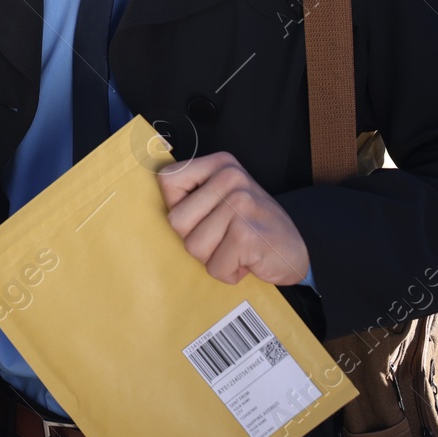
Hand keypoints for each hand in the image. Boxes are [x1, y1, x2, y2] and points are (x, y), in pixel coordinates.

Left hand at [157, 151, 309, 286]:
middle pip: (176, 221)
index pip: (167, 181)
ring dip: (215, 258)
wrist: (297, 248)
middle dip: (196, 240)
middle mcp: (230, 177)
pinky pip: (215, 266)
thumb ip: (192, 195)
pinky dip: (230, 272)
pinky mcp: (247, 235)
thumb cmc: (252, 226)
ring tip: (236, 248)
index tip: (203, 215)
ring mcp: (240, 204)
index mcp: (219, 164)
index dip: (178, 207)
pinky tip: (247, 260)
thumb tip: (140, 196)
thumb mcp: (222, 197)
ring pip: (194, 247)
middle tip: (224, 237)